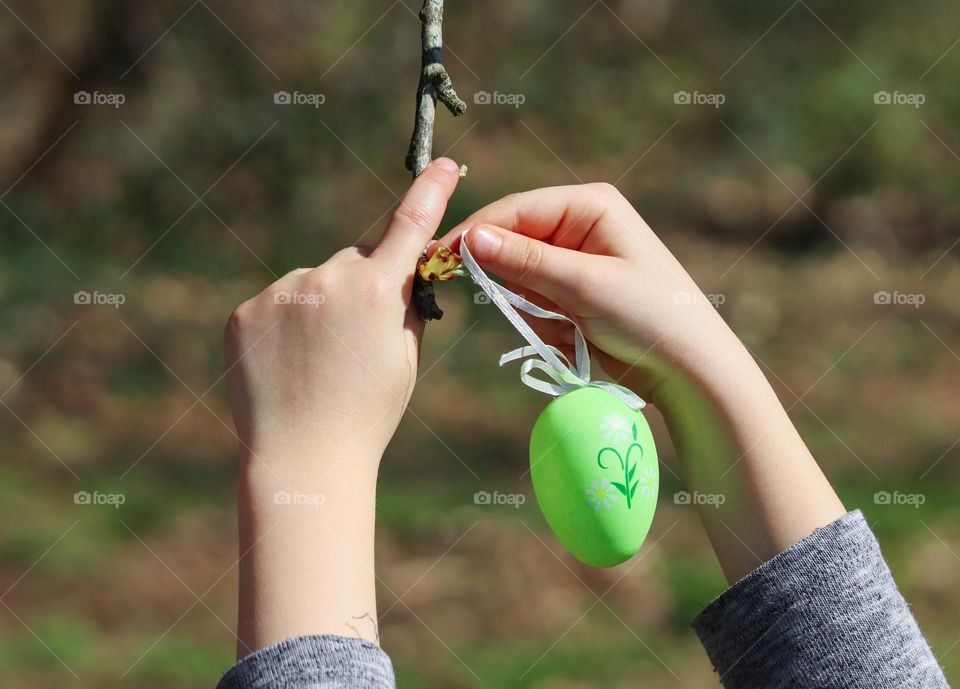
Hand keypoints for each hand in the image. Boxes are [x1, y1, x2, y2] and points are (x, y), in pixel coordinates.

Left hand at [224, 158, 460, 655]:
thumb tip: (398, 273)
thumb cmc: (368, 413)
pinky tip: (288, 365)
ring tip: (318, 363)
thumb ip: (402, 304)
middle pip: (354, 261)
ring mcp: (279, 294)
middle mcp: (326, 279)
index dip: (431, 192)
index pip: (409, 226)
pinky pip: (276, 305)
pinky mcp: (244, 313)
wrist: (303, 459)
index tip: (446, 164)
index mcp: (374, 290)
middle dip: (363, 284)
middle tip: (359, 339)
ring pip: (312, 284)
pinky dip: (285, 325)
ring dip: (320, 306)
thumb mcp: (405, 357)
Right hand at [437, 182, 740, 403]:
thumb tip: (471, 238)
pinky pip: (533, 303)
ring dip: (533, 309)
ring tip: (569, 329)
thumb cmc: (649, 315)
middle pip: (512, 242)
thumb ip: (525, 261)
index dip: (476, 234)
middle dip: (512, 280)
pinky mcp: (572, 293)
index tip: (439, 260)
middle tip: (522, 309)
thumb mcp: (584, 286)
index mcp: (589, 205)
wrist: (689, 369)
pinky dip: (544, 324)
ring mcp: (575, 260)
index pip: (515, 210)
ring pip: (518, 278)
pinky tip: (574, 338)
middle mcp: (579, 225)